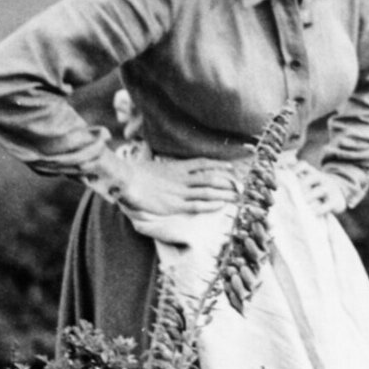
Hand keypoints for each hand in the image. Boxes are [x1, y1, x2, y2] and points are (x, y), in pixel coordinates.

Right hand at [103, 153, 237, 225]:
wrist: (127, 180)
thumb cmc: (135, 174)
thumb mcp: (153, 166)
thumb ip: (164, 168)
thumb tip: (166, 166)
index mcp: (177, 167)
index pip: (203, 163)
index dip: (218, 164)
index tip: (231, 167)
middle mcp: (183, 178)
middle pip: (211, 178)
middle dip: (228, 182)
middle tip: (241, 185)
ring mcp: (181, 192)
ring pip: (208, 191)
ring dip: (224, 194)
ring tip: (237, 196)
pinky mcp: (176, 204)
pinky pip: (198, 205)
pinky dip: (211, 205)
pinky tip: (221, 205)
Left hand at [288, 157, 349, 216]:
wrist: (339, 198)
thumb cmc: (317, 192)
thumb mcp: (310, 184)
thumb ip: (297, 182)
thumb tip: (279, 182)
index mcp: (313, 174)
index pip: (304, 165)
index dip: (295, 168)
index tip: (287, 175)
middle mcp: (322, 179)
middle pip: (313, 177)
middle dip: (303, 185)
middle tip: (294, 193)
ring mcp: (330, 189)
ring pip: (321, 190)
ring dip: (310, 196)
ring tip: (303, 203)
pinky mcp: (335, 201)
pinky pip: (328, 204)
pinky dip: (320, 209)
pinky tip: (313, 213)